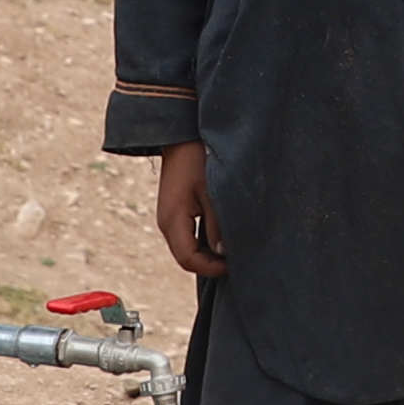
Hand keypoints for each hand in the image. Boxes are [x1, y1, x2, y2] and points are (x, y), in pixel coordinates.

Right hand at [153, 140, 227, 277]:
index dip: (212, 267)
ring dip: (209, 252)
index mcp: (173, 221)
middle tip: (237, 258)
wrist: (182, 136)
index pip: (189, 260)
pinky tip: (222, 234)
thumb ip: (217, 226)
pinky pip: (189, 235)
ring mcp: (170, 218)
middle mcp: (166, 224)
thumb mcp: (213, 193)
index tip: (235, 263)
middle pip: (187, 258)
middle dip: (211, 263)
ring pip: (188, 248)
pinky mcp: (176, 211)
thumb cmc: (198, 160)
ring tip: (232, 247)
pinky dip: (204, 240)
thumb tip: (223, 254)